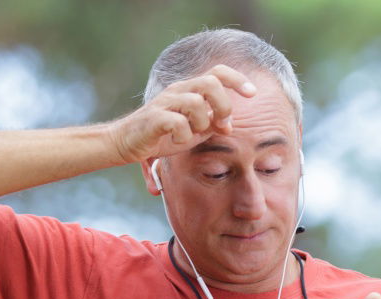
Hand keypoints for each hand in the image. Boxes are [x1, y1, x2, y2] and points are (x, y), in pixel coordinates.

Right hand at [109, 64, 257, 163]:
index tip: (253, 94)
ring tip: (191, 135)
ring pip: (196, 102)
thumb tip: (229, 125)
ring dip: (201, 124)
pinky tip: (176, 141)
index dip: (238, 80)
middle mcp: (179, 91)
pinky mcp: (154, 117)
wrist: (127, 143)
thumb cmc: (162, 136)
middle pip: (211, 82)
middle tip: (220, 125)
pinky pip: (179, 122)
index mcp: (190, 90)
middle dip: (223, 105)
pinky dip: (183, 135)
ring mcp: (166, 102)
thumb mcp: (193, 132)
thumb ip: (211, 125)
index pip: (217, 73)